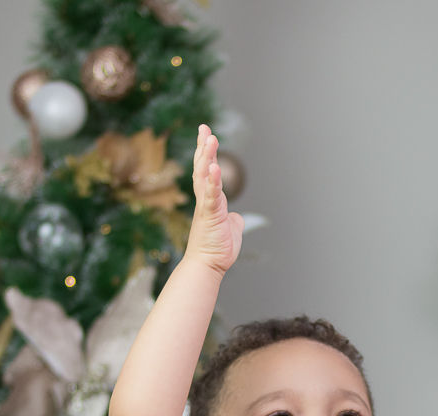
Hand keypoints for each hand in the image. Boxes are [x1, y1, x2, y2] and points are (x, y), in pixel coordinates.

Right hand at [187, 124, 244, 274]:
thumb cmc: (217, 249)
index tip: (206, 135)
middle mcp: (205, 200)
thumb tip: (235, 217)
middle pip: (202, 168)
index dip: (206, 153)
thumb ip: (232, 219)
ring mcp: (207, 207)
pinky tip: (213, 167)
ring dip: (207, 157)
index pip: (206, 172)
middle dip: (204, 147)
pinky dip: (212, 181)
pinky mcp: (211, 216)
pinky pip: (211, 196)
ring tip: (210, 139)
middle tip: (204, 128)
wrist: (207, 266)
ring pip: (204, 177)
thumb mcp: (230, 229)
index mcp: (210, 201)